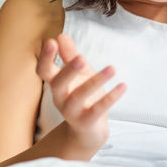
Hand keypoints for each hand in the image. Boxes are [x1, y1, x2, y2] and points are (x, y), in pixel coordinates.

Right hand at [35, 33, 125, 150]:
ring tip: (112, 68)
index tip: (51, 41)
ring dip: (96, 81)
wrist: (89, 130)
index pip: (44, 70)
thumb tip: (61, 36)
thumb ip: (70, 55)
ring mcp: (72, 112)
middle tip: (81, 58)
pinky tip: (123, 86)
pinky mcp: (86, 122)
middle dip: (68, 71)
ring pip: (79, 96)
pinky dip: (111, 97)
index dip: (45, 57)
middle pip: (57, 83)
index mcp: (56, 84)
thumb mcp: (78, 73)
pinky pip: (98, 109)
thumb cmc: (82, 95)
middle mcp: (60, 98)